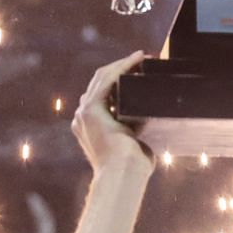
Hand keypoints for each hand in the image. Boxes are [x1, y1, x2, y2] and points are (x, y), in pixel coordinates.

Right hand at [74, 53, 152, 173]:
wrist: (123, 175)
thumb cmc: (133, 167)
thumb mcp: (134, 142)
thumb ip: (136, 128)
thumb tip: (150, 116)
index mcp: (89, 127)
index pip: (102, 95)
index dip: (119, 79)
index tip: (138, 71)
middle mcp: (82, 118)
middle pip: (100, 83)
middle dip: (121, 69)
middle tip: (142, 60)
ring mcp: (84, 113)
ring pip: (102, 78)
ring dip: (123, 64)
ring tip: (142, 57)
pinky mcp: (91, 109)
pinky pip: (107, 80)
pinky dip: (123, 66)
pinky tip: (137, 58)